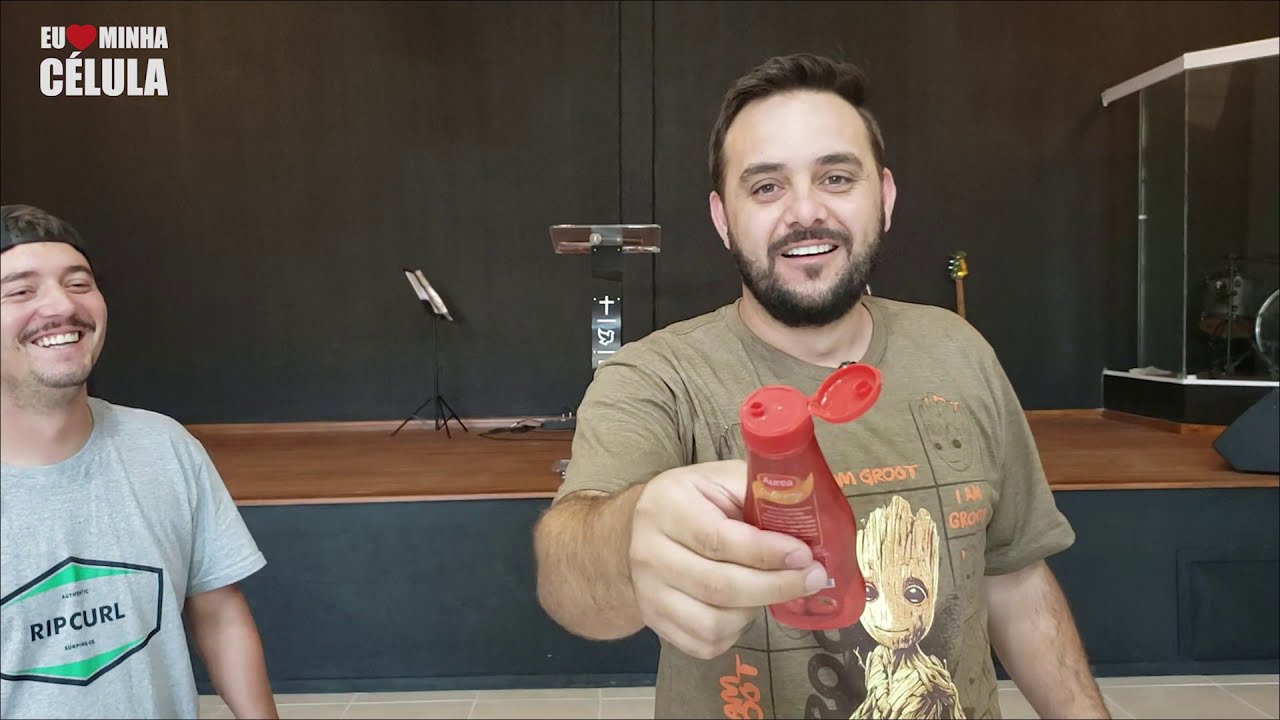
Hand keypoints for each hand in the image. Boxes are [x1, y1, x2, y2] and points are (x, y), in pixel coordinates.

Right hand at [628, 460, 827, 658]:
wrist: (636, 533)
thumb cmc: (692, 502)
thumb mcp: (719, 480)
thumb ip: (757, 492)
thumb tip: (804, 518)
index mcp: (666, 508)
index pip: (718, 539)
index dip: (766, 552)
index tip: (804, 555)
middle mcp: (649, 553)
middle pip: (719, 586)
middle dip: (775, 586)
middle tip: (812, 579)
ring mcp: (649, 594)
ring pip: (713, 623)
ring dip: (755, 610)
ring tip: (772, 589)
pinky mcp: (655, 623)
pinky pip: (705, 643)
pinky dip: (735, 631)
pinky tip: (745, 607)